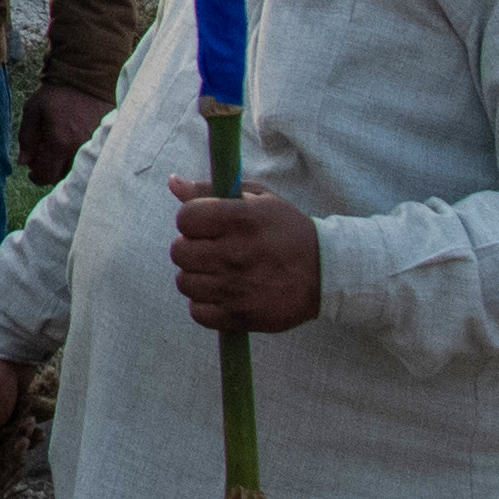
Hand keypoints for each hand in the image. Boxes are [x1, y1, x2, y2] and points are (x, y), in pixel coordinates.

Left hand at [18, 83, 100, 185]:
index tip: (31, 171)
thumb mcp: (33, 110)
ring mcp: (92, 148)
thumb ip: (26, 138)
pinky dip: (76, 159)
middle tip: (41, 157)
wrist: (86, 80)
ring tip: (55, 151)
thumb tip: (23, 162)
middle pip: (61, 177)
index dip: (36, 177)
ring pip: (75, 172)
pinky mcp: (102, 143)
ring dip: (62, 167)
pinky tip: (70, 146)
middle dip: (48, 171)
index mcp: (59, 143)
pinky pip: (87, 160)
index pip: (46, 175)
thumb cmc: (56, 94)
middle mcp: (78, 150)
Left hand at [168, 186, 321, 336]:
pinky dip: (205, 304)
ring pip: (185, 282)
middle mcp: (237, 253)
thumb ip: (211, 190)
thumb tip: (173, 182)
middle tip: (210, 249)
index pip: (186, 218)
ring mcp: (238, 288)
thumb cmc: (286, 230)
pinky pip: (197, 312)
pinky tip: (222, 293)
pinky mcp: (241, 316)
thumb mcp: (258, 200)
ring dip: (196, 276)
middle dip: (190, 248)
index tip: (205, 225)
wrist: (325, 274)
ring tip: (217, 272)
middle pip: (179, 252)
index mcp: (242, 219)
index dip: (191, 220)